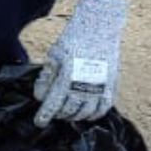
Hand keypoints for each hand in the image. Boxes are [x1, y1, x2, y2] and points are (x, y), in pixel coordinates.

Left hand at [34, 0, 127, 125]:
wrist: (98, 28)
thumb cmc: (73, 39)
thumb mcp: (53, 56)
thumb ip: (46, 77)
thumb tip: (40, 96)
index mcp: (67, 79)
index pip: (54, 105)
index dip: (44, 116)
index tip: (38, 122)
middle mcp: (84, 87)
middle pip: (69, 111)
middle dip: (59, 114)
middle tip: (54, 113)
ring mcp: (100, 87)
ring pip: (86, 113)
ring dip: (75, 116)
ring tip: (68, 114)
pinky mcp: (111, 85)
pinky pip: (104, 108)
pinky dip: (94, 114)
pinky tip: (87, 113)